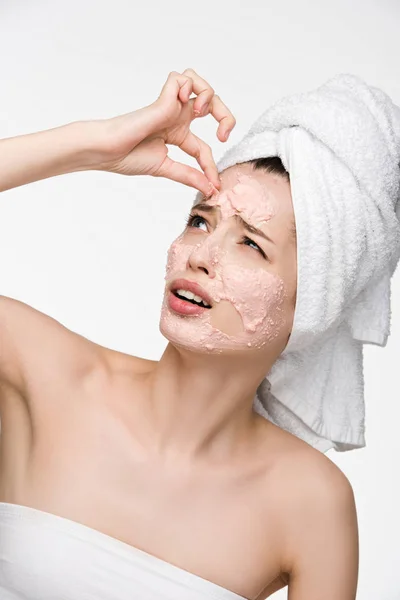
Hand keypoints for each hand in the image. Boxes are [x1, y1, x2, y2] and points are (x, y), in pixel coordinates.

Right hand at [94, 69, 235, 194]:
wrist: (109, 151)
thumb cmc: (128, 157)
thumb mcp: (166, 168)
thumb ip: (189, 176)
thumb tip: (210, 189)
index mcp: (177, 135)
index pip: (204, 148)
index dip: (211, 167)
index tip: (214, 186)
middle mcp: (176, 118)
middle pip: (212, 105)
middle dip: (226, 117)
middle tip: (222, 136)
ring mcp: (170, 107)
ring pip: (199, 84)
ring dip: (209, 95)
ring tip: (201, 112)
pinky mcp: (163, 98)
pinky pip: (183, 78)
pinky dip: (190, 86)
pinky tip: (183, 102)